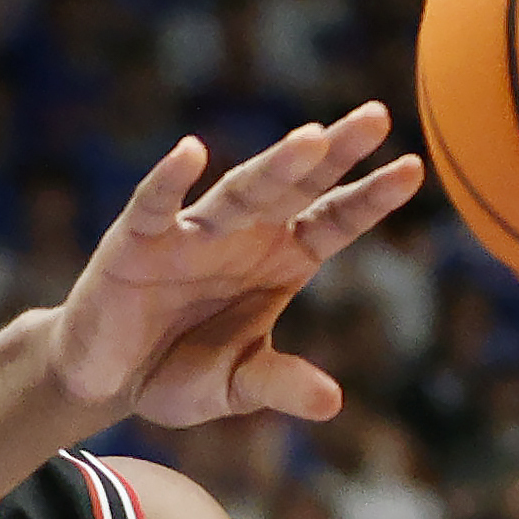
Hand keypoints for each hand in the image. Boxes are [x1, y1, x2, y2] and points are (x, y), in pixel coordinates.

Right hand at [42, 108, 418, 427]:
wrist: (105, 380)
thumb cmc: (179, 371)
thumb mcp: (237, 386)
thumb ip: (279, 385)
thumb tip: (331, 402)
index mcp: (281, 259)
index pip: (334, 221)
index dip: (371, 198)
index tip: (413, 169)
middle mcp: (244, 234)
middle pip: (296, 186)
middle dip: (334, 152)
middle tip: (376, 116)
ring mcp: (192, 231)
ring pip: (239, 190)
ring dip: (274, 166)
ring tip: (311, 140)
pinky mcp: (137, 239)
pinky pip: (155, 204)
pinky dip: (169, 180)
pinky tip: (189, 152)